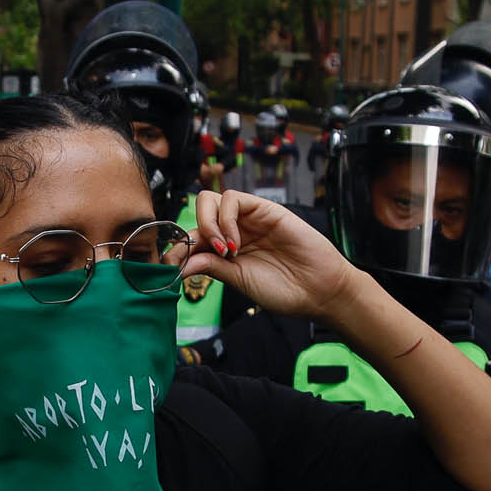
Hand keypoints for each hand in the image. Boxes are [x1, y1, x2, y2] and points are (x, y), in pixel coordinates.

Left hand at [181, 189, 361, 324]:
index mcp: (225, 249)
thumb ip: (212, 267)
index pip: (193, 236)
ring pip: (211, 200)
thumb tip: (180, 264)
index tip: (172, 266)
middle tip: (203, 255)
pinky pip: (233, 199)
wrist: (318, 290)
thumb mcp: (238, 280)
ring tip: (225, 250)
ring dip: (209, 224)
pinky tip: (236, 243)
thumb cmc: (284, 289)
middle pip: (198, 212)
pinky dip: (226, 219)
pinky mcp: (265, 209)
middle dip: (191, 232)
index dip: (178, 247)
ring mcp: (249, 219)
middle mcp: (234, 230)